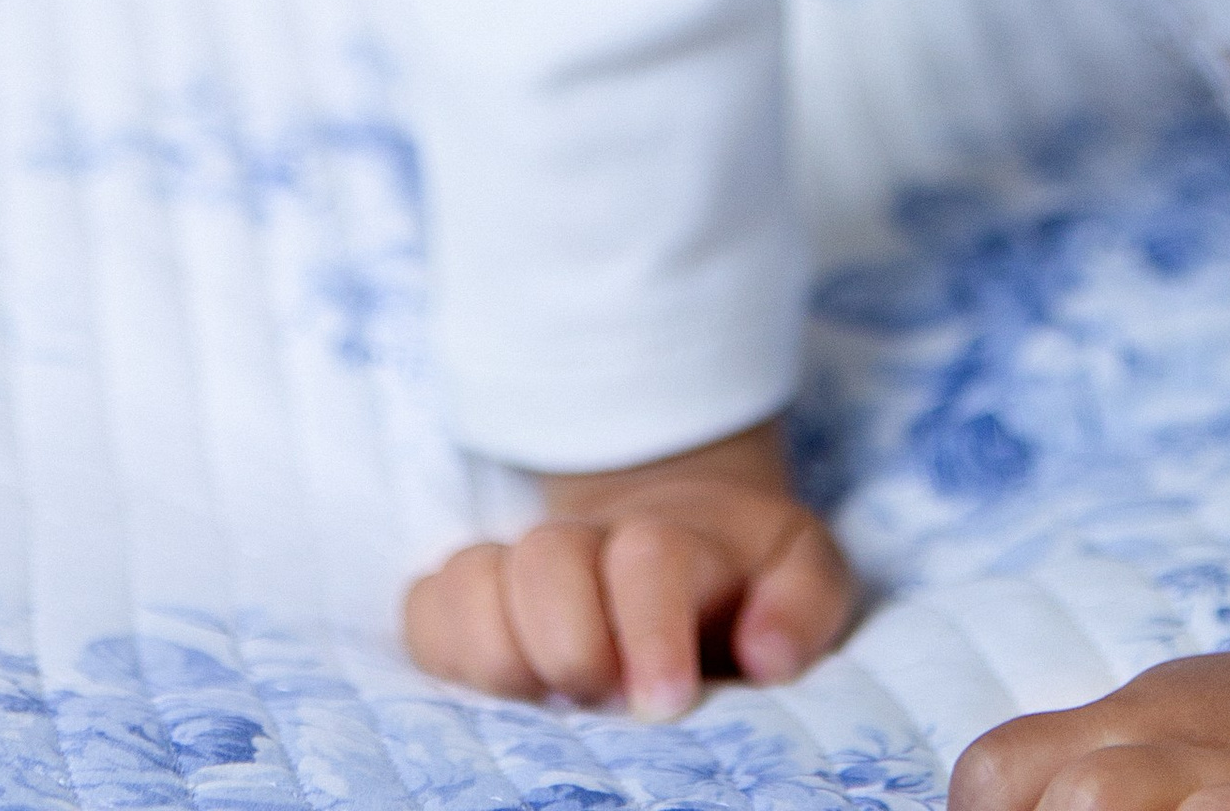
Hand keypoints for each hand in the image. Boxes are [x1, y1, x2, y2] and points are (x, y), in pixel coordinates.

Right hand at [403, 420, 854, 719]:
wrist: (681, 528)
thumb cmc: (746, 577)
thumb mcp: (803, 573)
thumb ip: (803, 603)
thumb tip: (766, 653)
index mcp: (674, 541)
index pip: (649, 559)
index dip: (649, 628)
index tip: (665, 700)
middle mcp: (588, 544)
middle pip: (547, 559)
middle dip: (569, 640)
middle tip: (600, 699)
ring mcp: (523, 567)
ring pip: (474, 579)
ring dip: (500, 648)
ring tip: (543, 700)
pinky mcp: (473, 598)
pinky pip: (426, 607)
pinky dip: (446, 644)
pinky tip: (497, 691)